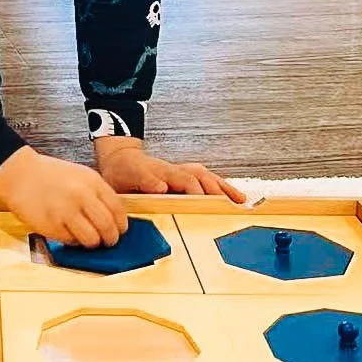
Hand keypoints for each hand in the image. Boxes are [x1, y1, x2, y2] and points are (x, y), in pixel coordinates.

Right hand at [0, 146, 128, 246]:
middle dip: (110, 239)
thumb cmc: (50, 175)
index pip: (117, 210)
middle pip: (107, 227)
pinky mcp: (52, 226)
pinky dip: (73, 241)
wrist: (20, 175)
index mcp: (92, 182)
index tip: (120, 230)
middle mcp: (81, 196)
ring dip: (92, 243)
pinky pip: (71, 242)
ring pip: (91, 239)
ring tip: (88, 239)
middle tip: (108, 241)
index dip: (121, 225)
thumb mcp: (80, 175)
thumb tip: (114, 218)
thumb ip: (98, 194)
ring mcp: (66, 212)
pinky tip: (68, 232)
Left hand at [93, 136, 245, 201]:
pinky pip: (206, 179)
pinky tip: (232, 195)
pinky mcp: (184, 176)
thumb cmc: (121, 171)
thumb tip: (162, 187)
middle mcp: (174, 170)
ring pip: (206, 177)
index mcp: (161, 171)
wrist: (120, 158)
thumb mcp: (124, 177)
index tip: (205, 201)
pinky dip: (220, 187)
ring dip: (223, 188)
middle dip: (217, 189)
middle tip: (231, 204)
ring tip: (240, 200)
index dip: (196, 190)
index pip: (184, 179)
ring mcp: (180, 172)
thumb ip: (144, 181)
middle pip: (201, 177)